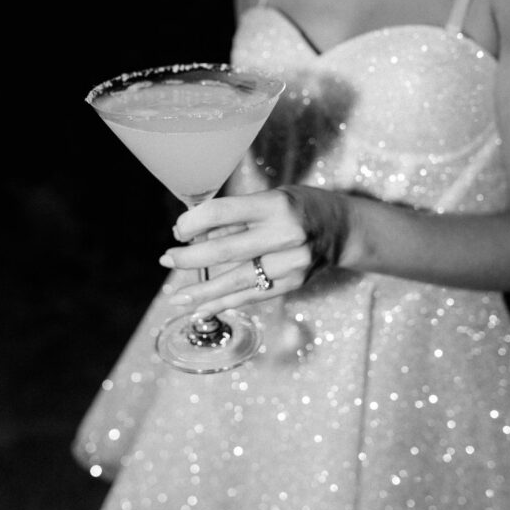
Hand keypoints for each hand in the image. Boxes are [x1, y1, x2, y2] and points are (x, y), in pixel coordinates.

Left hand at [159, 185, 350, 317]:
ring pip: (237, 280)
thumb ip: (235, 218)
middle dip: (190, 258)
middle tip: (166, 260)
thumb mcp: (270, 199)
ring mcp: (293, 263)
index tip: (178, 230)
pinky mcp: (295, 283)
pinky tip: (202, 310)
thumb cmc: (299, 207)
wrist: (343, 228)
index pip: (222, 212)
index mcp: (276, 205)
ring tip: (176, 298)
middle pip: (226, 250)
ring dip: (202, 291)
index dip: (193, 222)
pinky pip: (252, 295)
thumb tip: (190, 235)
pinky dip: (224, 303)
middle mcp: (286, 234)